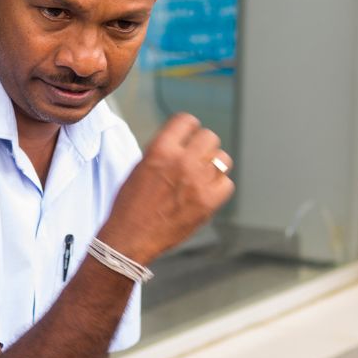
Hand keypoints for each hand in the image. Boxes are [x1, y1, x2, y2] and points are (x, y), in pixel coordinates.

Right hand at [98, 113, 233, 264]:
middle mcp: (181, 162)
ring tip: (200, 176)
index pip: (186, 120)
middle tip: (195, 158)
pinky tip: (204, 192)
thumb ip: (163, 151)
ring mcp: (198, 182)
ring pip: (223, 159)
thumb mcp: (139, 167)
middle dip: (202, 146)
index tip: (187, 135)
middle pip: (210, 137)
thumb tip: (182, 144)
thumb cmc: (130, 205)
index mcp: (160, 150)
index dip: (187, 128)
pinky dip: (218, 187)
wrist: (130, 237)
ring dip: (213, 165)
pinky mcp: (209, 202)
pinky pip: (227, 183)